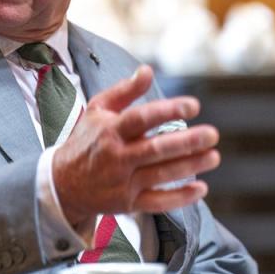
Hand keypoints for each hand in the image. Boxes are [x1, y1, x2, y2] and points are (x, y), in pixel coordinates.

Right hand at [51, 65, 219, 226]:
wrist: (61, 184)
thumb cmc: (86, 141)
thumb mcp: (98, 110)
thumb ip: (125, 90)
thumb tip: (148, 70)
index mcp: (110, 130)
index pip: (141, 118)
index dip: (168, 111)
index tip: (193, 106)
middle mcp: (116, 157)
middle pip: (156, 149)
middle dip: (187, 142)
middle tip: (212, 134)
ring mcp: (122, 182)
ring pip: (161, 174)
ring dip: (190, 166)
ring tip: (213, 156)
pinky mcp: (127, 204)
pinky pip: (157, 203)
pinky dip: (180, 197)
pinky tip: (201, 188)